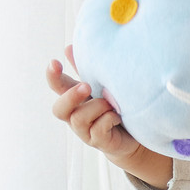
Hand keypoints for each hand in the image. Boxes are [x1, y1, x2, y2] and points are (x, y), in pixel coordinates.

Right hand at [48, 46, 171, 188]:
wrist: (136, 133)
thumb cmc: (116, 106)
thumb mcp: (103, 85)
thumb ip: (88, 69)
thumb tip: (69, 47)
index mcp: (75, 98)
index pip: (57, 86)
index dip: (52, 76)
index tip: (55, 62)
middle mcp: (76, 116)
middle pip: (59, 109)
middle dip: (70, 96)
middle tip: (86, 86)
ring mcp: (86, 131)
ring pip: (79, 119)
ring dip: (96, 107)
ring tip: (112, 104)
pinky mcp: (100, 142)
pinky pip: (98, 130)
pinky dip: (109, 119)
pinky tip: (118, 116)